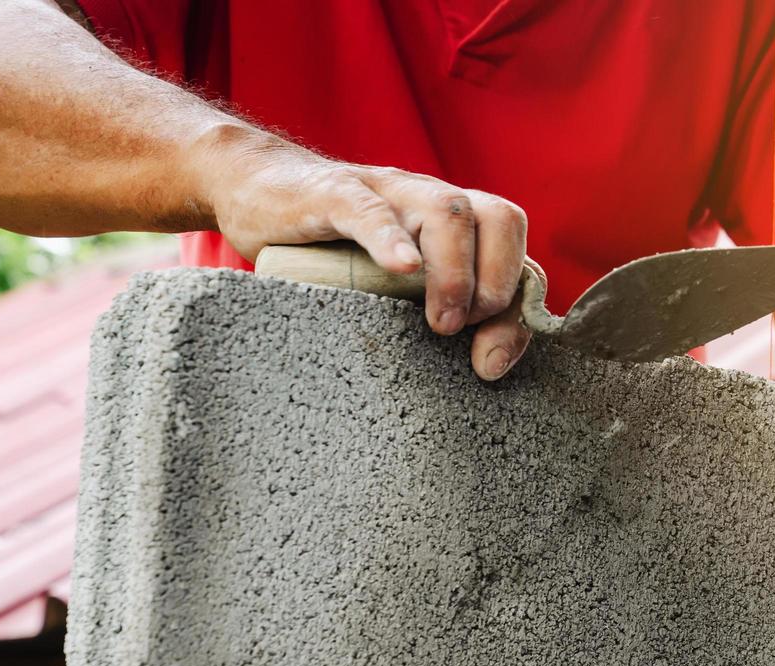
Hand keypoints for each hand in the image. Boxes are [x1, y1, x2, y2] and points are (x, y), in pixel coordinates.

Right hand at [199, 128, 531, 380]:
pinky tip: (400, 269)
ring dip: (455, 273)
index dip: (518, 310)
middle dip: (497, 284)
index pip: (518, 257)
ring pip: (448, 212)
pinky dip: (392, 238)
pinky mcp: (333, 193)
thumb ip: (438, 309)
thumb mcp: (395, 286)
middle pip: (500, 218)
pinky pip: (371, 209)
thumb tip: (483, 367)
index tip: (492, 362)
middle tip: (463, 333)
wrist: (255, 189)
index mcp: (457, 224)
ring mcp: (387, 192)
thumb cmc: (334, 249)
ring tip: (439, 323)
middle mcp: (431, 199)